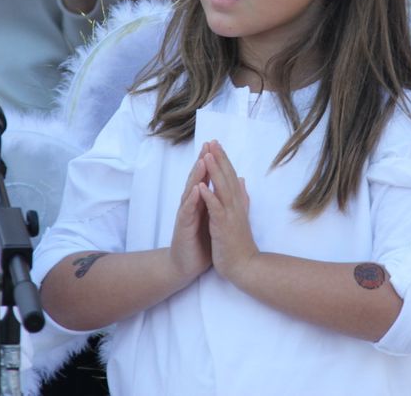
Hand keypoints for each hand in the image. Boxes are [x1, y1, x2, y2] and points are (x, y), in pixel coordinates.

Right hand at [169, 145, 212, 284]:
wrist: (186, 265)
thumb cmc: (200, 243)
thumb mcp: (213, 220)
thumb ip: (218, 202)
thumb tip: (227, 187)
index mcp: (201, 203)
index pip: (206, 178)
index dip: (211, 162)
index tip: (218, 146)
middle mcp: (192, 205)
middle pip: (196, 179)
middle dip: (202, 162)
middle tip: (208, 145)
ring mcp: (186, 215)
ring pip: (190, 191)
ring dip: (196, 176)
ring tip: (202, 161)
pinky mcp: (183, 227)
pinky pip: (187, 211)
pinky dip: (192, 200)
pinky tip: (196, 190)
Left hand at [197, 141, 258, 286]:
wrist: (245, 266)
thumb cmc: (240, 243)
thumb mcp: (241, 216)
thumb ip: (242, 197)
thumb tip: (242, 180)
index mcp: (238, 203)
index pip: (231, 177)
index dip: (224, 160)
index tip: (217, 144)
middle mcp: (235, 206)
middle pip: (227, 178)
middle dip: (219, 159)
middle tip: (212, 141)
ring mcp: (230, 215)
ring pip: (222, 189)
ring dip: (214, 172)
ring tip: (206, 155)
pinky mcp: (223, 227)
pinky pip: (216, 209)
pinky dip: (209, 197)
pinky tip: (202, 186)